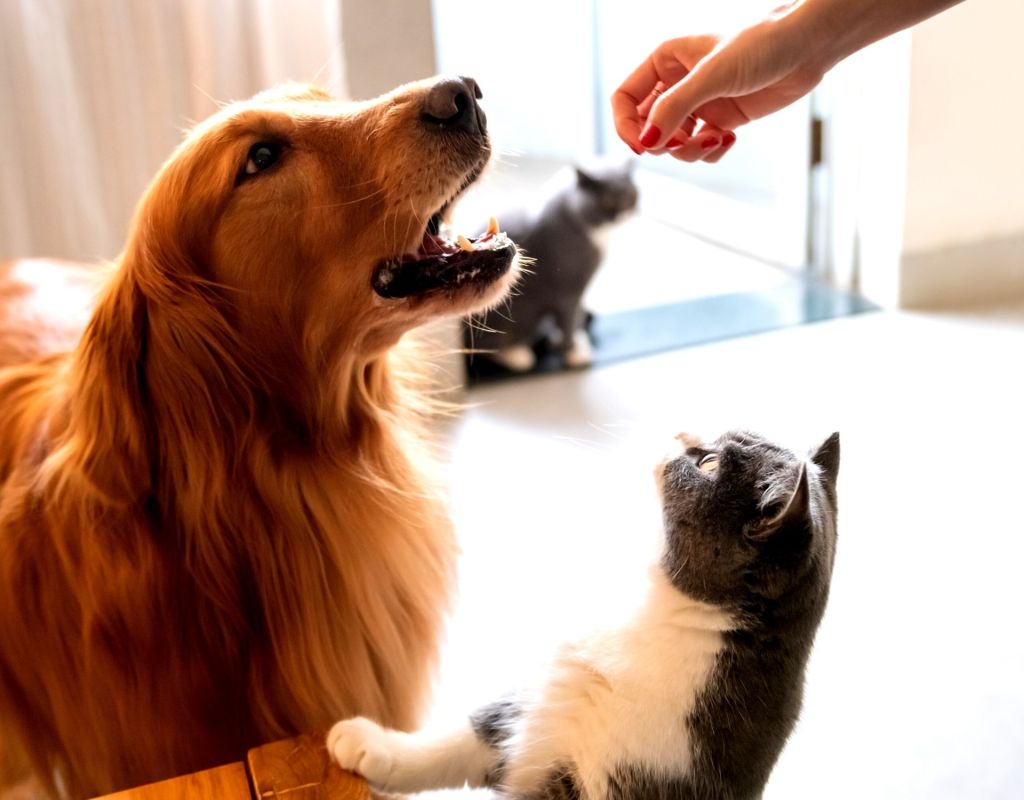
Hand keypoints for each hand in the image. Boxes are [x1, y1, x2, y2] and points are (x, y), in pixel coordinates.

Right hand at [612, 14, 828, 162]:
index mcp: (664, 61)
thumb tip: (646, 142)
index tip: (643, 145)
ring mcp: (698, 104)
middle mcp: (676, 83)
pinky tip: (730, 140)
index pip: (625, 99)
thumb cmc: (759, 46)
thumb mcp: (711, 76)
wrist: (807, 48)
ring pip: (672, 143)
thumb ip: (674, 108)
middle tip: (683, 144)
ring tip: (714, 142)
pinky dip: (709, 152)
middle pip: (646, 127)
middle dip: (663, 143)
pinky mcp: (720, 120)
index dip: (626, 125)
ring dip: (688, 151)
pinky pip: (699, 148)